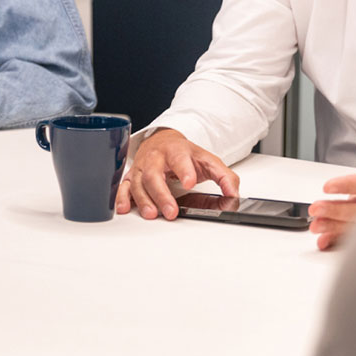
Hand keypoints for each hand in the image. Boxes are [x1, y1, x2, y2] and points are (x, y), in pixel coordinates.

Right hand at [116, 128, 239, 219]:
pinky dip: (122, 198)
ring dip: (143, 200)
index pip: (180, 158)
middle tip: (171, 211)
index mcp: (175, 150)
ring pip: (138, 183)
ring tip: (152, 214)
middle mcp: (155, 157)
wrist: (163, 141)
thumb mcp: (207, 160)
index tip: (189, 182)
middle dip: (162, 194)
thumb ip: (224, 177)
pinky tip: (125, 208)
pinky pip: (123, 186)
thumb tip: (233, 194)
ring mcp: (142, 167)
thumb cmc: (184, 153)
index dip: (184, 170)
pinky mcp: (132, 176)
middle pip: (154, 174)